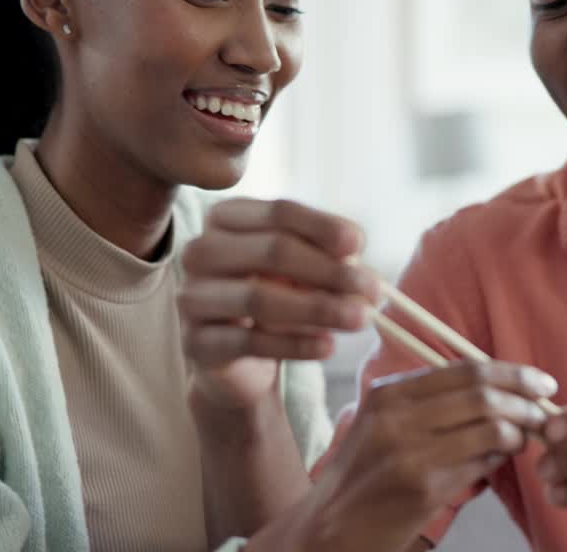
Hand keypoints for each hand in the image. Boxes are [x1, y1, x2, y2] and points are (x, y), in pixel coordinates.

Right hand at [178, 198, 377, 411]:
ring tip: (359, 319)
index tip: (359, 246)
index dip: (323, 227)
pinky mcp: (196, 343)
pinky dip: (295, 344)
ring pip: (259, 298)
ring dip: (319, 308)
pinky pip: (249, 342)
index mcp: (227, 218)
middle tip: (373, 291)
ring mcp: (192, 297)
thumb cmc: (275, 294)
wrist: (235, 355)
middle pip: (272, 251)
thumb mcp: (302, 267)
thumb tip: (355, 260)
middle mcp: (201, 251)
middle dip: (330, 271)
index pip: (279, 211)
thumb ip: (327, 255)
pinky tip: (328, 346)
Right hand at [252, 361, 558, 551]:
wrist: (326, 530)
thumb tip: (497, 390)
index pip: (466, 368)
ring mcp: (409, 451)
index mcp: (389, 393)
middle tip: (547, 410)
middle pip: (482, 392)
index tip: (540, 381)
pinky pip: (481, 463)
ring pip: (489, 425)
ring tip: (527, 439)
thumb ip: (429, 403)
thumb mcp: (383, 425)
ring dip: (520, 431)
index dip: (512, 372)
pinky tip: (500, 462)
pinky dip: (500, 459)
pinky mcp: (422, 486)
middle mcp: (397, 415)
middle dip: (525, 400)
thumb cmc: (363, 479)